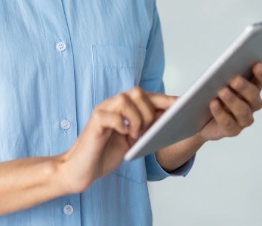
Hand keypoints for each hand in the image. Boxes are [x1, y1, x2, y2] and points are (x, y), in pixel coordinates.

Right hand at [55, 87, 173, 192]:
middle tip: (146, 130)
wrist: (80, 169)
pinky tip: (124, 134)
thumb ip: (144, 128)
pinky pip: (111, 115)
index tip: (181, 103)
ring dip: (136, 118)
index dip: (164, 99)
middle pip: (137, 92)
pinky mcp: (94, 122)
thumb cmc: (104, 155)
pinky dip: (122, 125)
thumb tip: (167, 120)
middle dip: (149, 110)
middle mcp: (111, 105)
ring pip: (125, 99)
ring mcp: (102, 112)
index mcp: (122, 109)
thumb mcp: (131, 140)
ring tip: (134, 134)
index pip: (146, 96)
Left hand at [197, 62, 261, 141]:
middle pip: (254, 95)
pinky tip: (214, 104)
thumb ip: (219, 74)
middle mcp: (251, 103)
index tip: (257, 65)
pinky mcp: (232, 130)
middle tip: (234, 79)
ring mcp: (243, 118)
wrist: (195, 118)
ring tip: (222, 91)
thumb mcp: (212, 81)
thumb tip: (220, 70)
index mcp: (251, 87)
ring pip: (243, 110)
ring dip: (233, 100)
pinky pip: (229, 123)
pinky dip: (221, 113)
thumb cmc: (208, 95)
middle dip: (245, 87)